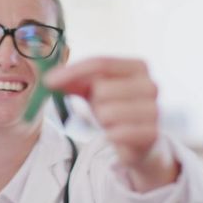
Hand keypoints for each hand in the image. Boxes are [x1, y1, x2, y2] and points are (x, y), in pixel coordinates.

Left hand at [44, 57, 178, 191]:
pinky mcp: (151, 134)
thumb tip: (49, 79)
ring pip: (107, 112)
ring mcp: (154, 110)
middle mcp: (151, 85)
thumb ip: (74, 80)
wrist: (139, 140)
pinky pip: (117, 133)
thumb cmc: (115, 107)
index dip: (72, 71)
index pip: (100, 62)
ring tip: (111, 122)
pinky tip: (115, 134)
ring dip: (102, 120)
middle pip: (102, 88)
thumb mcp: (93, 89)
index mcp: (138, 66)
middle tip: (102, 108)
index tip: (48, 81)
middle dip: (94, 101)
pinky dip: (110, 135)